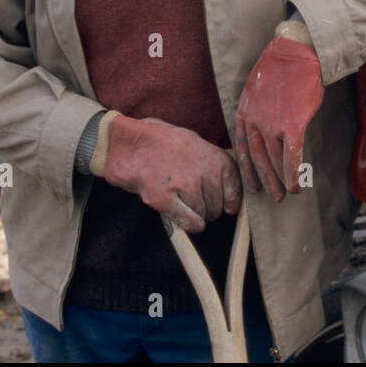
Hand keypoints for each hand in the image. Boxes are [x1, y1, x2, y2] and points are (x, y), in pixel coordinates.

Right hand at [102, 114, 241, 233]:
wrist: (130, 142)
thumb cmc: (163, 144)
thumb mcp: (196, 144)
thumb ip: (214, 166)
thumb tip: (232, 200)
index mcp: (214, 157)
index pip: (235, 189)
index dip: (230, 201)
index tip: (227, 206)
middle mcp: (204, 171)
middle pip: (217, 206)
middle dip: (206, 207)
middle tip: (189, 196)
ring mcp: (185, 185)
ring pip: (203, 215)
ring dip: (193, 213)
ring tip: (177, 197)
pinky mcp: (165, 199)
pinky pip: (189, 222)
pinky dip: (189, 224)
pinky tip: (181, 216)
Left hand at [234, 34, 323, 200]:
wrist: (296, 53)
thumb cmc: (281, 70)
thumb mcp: (258, 90)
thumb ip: (258, 112)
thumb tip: (265, 131)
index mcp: (244, 112)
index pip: (241, 148)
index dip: (247, 169)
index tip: (252, 185)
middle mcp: (254, 122)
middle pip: (257, 159)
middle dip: (265, 181)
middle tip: (272, 197)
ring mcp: (272, 125)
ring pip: (275, 161)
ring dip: (281, 181)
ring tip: (287, 193)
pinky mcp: (292, 125)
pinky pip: (291, 157)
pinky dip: (294, 174)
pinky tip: (297, 185)